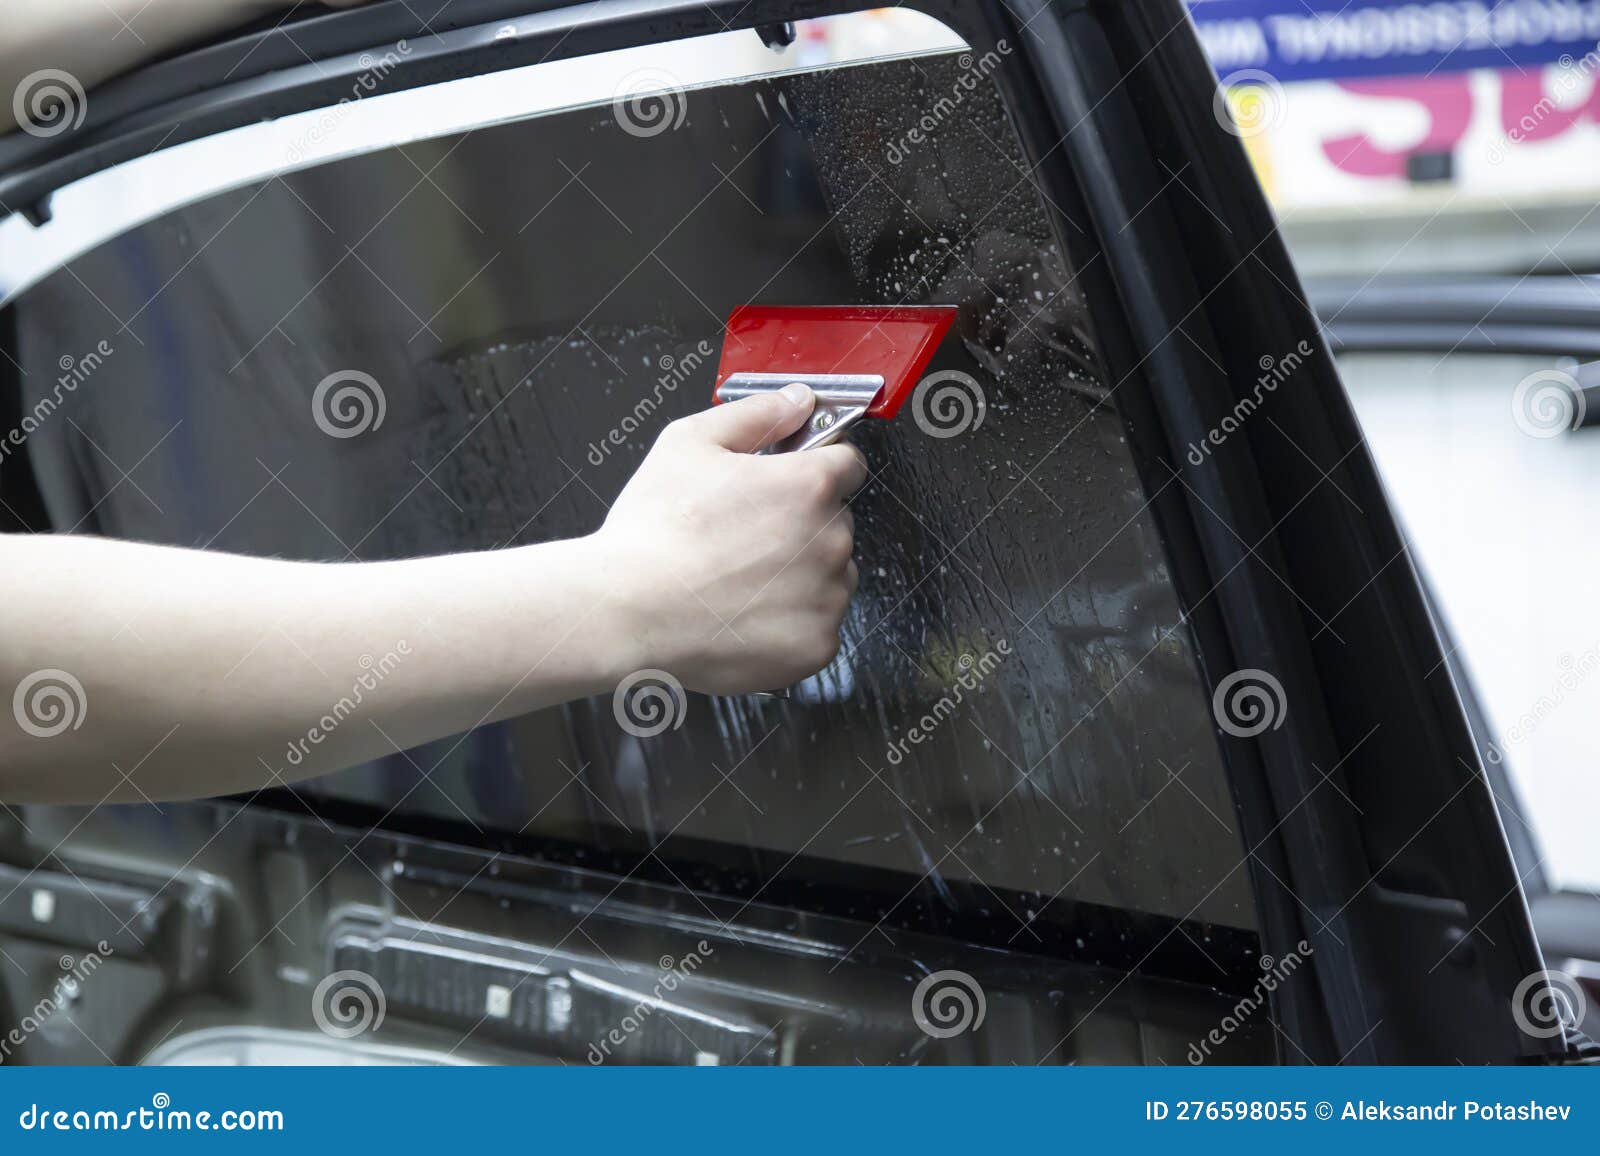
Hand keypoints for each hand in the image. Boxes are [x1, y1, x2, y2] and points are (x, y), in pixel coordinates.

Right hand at [591, 384, 867, 693]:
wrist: (627, 612)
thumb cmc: (653, 532)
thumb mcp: (689, 443)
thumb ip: (756, 414)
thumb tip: (797, 400)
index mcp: (809, 485)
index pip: (848, 464)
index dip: (817, 468)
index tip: (792, 483)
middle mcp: (831, 540)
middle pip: (835, 523)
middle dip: (801, 524)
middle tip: (744, 537)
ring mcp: (827, 597)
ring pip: (831, 576)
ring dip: (801, 575)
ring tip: (739, 580)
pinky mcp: (817, 646)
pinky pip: (818, 626)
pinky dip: (790, 623)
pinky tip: (744, 612)